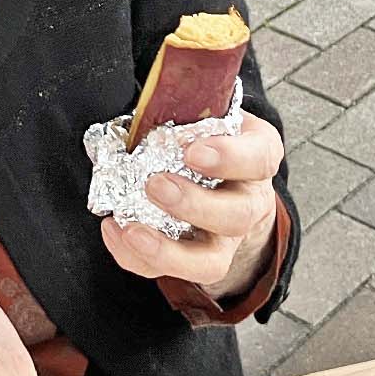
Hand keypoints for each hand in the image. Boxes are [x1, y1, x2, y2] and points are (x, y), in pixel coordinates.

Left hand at [97, 114, 285, 300]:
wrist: (224, 181)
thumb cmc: (211, 138)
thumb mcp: (212, 113)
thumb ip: (190, 108)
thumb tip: (149, 102)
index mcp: (257, 157)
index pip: (259, 158)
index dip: (229, 158)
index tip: (192, 150)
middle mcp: (249, 202)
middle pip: (237, 215)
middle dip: (194, 204)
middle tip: (155, 185)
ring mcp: (226, 240)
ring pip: (211, 261)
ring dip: (168, 249)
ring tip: (132, 229)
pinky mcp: (197, 264)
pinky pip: (169, 273)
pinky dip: (137, 258)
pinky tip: (115, 231)